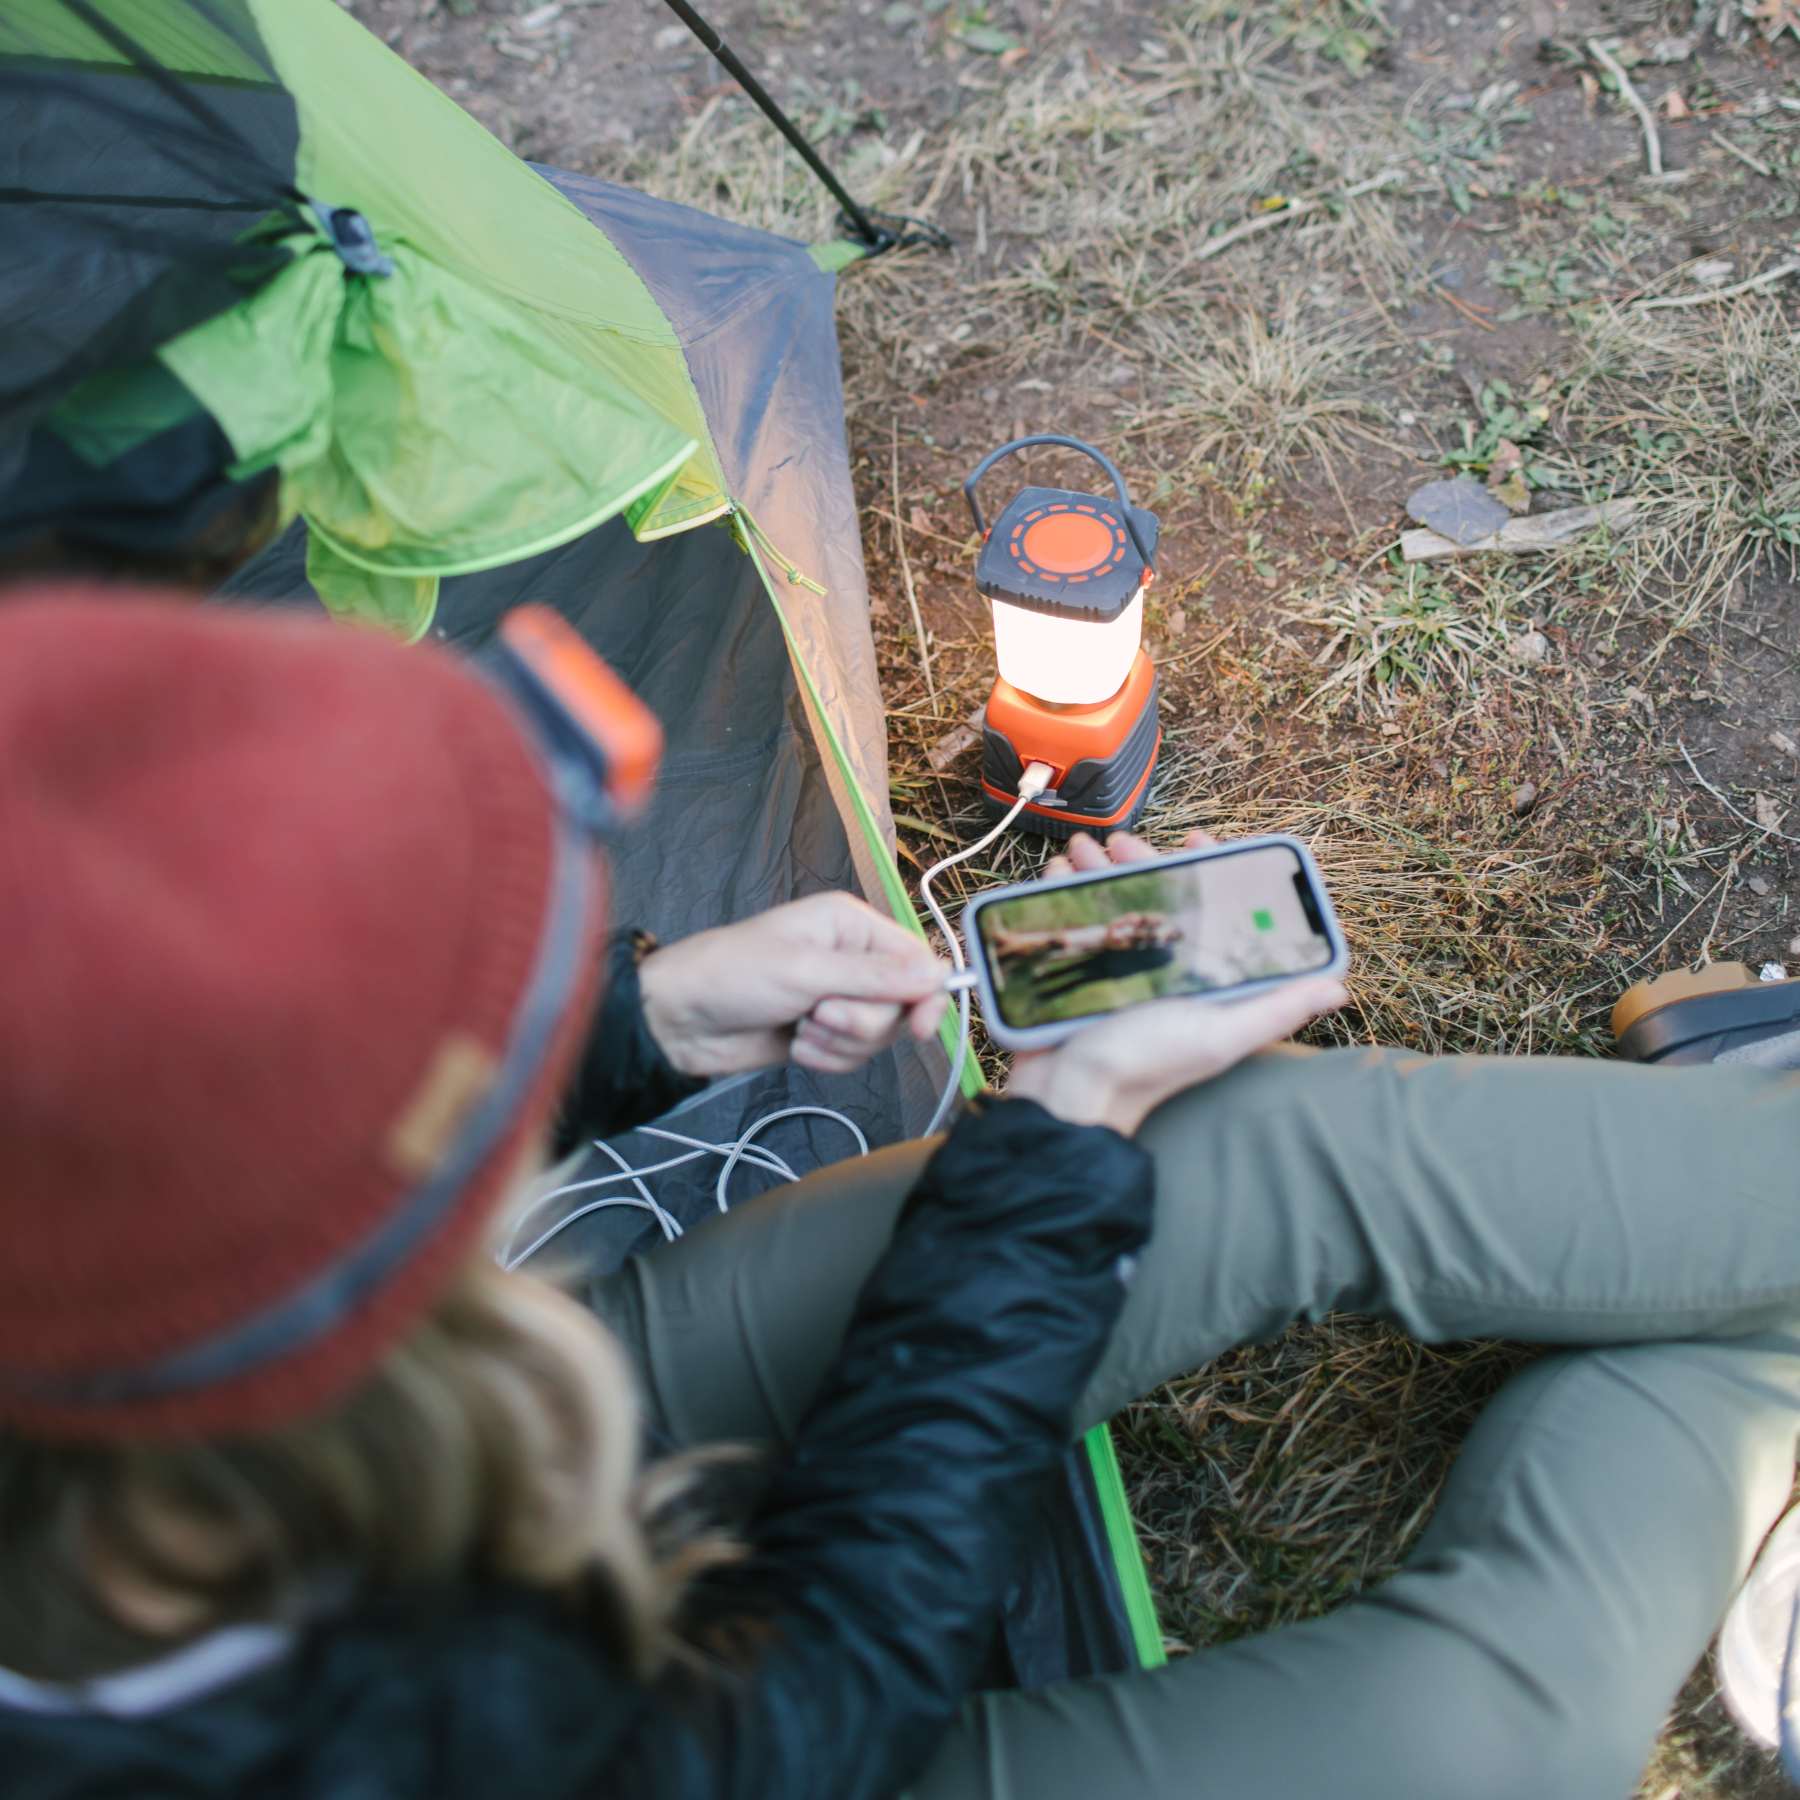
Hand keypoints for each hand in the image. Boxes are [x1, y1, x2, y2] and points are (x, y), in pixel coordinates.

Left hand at [639, 892, 948, 1077]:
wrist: (681, 1020)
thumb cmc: (733, 975)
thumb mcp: (806, 971)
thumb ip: (875, 977)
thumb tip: (937, 975)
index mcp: (851, 926)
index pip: (915, 960)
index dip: (924, 996)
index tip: (918, 1028)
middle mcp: (851, 958)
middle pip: (900, 1004)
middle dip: (862, 1021)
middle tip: (820, 1013)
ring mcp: (837, 997)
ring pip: (877, 1035)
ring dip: (839, 1042)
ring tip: (800, 1027)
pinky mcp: (823, 1032)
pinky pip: (852, 1056)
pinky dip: (825, 1058)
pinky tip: (794, 1044)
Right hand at [1004, 829, 1346, 1136]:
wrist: (1070, 1094)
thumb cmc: (1147, 1067)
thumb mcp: (1219, 1036)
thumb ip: (1277, 1009)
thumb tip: (1338, 987)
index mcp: (1202, 979)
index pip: (1213, 911)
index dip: (1208, 872)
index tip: (1195, 839)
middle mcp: (1163, 971)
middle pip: (1156, 899)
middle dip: (1141, 862)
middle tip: (1121, 843)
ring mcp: (1117, 971)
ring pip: (1110, 904)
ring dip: (1095, 870)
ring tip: (1078, 850)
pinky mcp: (1077, 975)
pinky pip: (1073, 923)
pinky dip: (1062, 894)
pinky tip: (1055, 875)